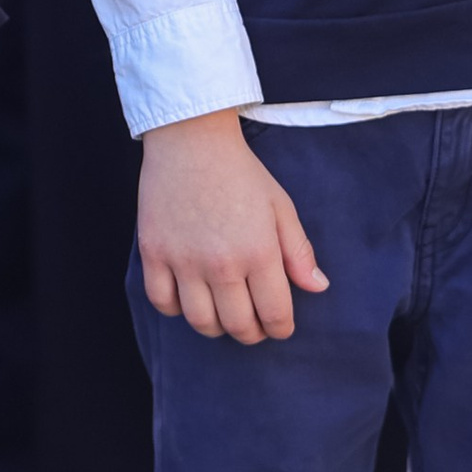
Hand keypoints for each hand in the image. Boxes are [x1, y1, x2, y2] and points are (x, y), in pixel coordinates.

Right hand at [137, 111, 328, 343]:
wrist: (191, 139)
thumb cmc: (240, 172)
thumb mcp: (280, 206)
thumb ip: (299, 251)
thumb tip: (317, 288)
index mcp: (259, 251)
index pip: (275, 314)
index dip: (281, 328)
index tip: (279, 325)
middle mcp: (221, 262)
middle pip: (238, 325)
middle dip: (252, 332)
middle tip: (253, 323)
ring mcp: (183, 259)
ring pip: (200, 321)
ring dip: (216, 327)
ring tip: (222, 313)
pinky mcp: (154, 252)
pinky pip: (162, 301)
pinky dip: (176, 309)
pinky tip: (188, 296)